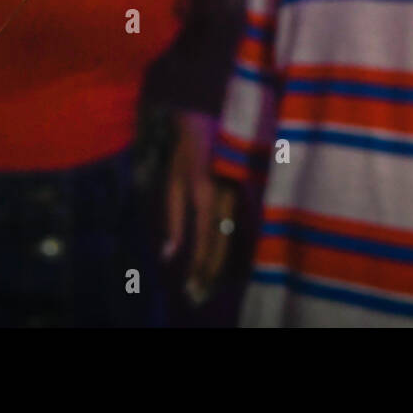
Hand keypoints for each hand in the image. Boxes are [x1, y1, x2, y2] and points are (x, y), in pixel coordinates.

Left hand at [160, 110, 238, 303]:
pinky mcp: (244, 192)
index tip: (190, 287)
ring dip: (220, 263)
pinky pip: (237, 226)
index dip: (198, 265)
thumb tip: (168, 255)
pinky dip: (227, 247)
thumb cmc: (186, 151)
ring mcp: (238, 193)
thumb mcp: (173, 183)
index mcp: (205, 192)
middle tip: (198, 295)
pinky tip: (220, 262)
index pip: (203, 238)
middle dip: (210, 271)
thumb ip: (173, 220)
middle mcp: (226, 196)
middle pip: (222, 243)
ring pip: (232, 237)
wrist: (210, 116)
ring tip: (206, 285)